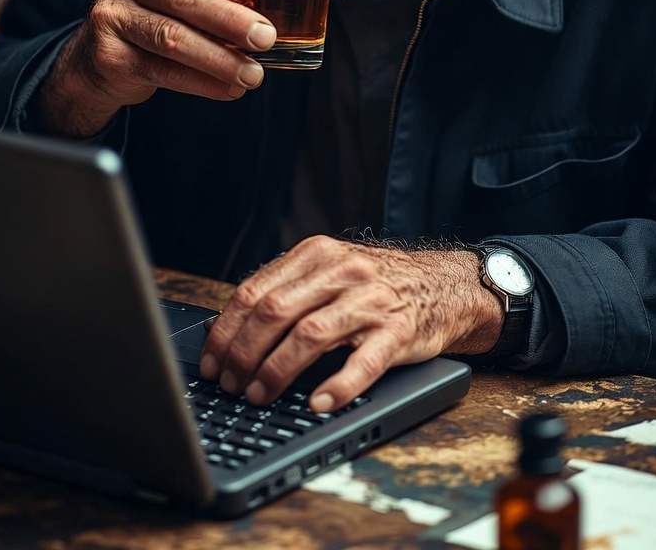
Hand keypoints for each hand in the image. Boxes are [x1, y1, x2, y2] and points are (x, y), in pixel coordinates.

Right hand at [38, 0, 276, 135]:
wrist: (102, 52)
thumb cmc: (157, 10)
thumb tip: (273, 12)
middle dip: (229, 19)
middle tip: (265, 38)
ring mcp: (108, 14)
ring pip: (171, 37)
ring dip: (219, 59)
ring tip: (254, 74)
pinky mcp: (107, 54)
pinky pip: (161, 70)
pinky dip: (201, 83)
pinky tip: (229, 89)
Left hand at [200, 235, 503, 411]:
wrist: (443, 286)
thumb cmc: (376, 285)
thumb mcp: (328, 272)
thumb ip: (284, 291)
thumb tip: (223, 327)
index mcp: (317, 254)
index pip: (255, 290)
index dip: (226, 330)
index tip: (212, 361)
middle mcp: (342, 271)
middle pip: (274, 311)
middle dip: (243, 353)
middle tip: (230, 384)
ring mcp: (371, 300)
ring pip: (310, 334)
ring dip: (276, 371)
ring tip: (259, 396)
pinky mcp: (398, 331)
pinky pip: (363, 361)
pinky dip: (337, 385)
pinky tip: (318, 402)